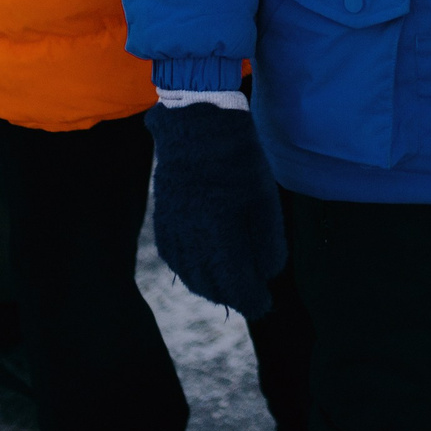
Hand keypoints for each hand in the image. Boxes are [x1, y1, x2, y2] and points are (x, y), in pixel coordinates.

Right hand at [146, 103, 284, 317]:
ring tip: (228, 287)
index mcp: (219, 234)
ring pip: (189, 274)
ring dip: (209, 286)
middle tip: (250, 297)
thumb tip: (268, 274)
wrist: (197, 125)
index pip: (235, 284)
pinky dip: (188, 270)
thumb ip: (267, 242)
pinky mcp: (162, 219)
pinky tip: (200, 268)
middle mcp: (191, 238)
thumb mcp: (265, 198)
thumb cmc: (239, 160)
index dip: (252, 300)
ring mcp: (172, 229)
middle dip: (232, 295)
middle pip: (210, 284)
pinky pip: (174, 257)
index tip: (264, 305)